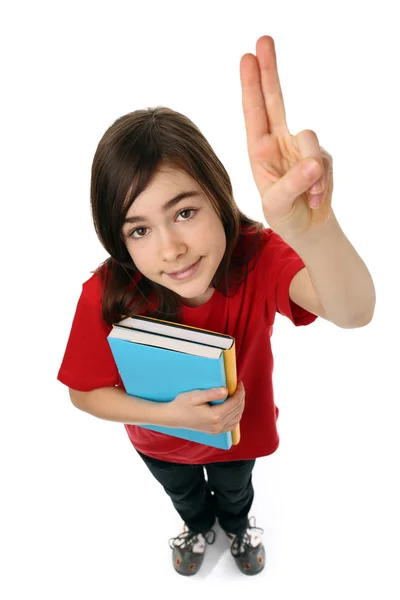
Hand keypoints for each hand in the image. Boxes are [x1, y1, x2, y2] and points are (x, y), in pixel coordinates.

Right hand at [165, 381, 244, 434]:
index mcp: (214, 416)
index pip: (234, 403)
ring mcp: (216, 430)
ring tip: (237, 395)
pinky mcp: (214, 432)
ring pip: (237, 418)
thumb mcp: (195, 396)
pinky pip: (232, 426)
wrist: (172, 417)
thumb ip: (211, 393)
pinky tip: (234, 409)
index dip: (239, 392)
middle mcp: (217, 425)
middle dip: (241, 397)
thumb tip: (226, 390)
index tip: (239, 383)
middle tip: (239, 387)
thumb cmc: (182, 405)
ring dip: (240, 407)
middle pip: (237, 410)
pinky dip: (236, 416)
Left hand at [240, 36, 333, 240]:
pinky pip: (325, 161)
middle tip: (263, 39)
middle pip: (276, 100)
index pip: (254, 113)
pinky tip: (315, 200)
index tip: (247, 57)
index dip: (251, 86)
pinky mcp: (322, 157)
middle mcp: (279, 143)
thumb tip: (312, 163)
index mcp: (259, 152)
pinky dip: (322, 184)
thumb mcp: (278, 205)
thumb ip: (291, 184)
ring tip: (309, 197)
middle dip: (269, 70)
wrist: (310, 230)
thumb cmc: (285, 216)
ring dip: (310, 171)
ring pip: (310, 138)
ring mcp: (301, 148)